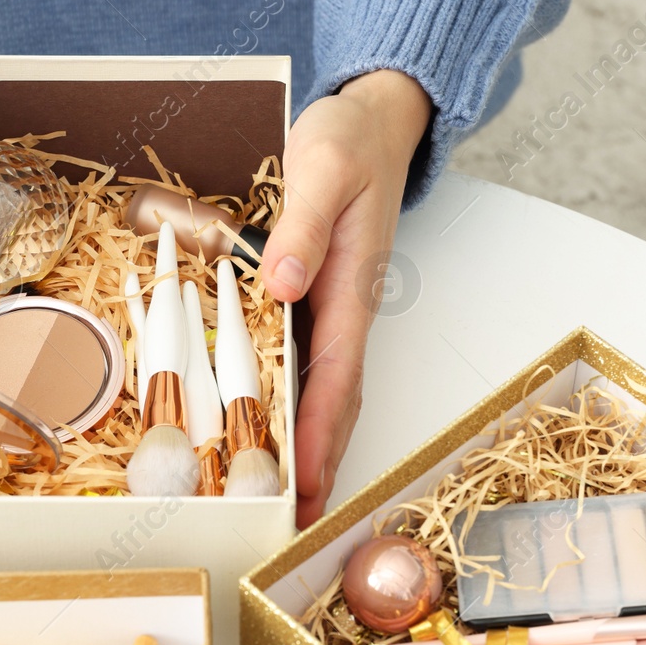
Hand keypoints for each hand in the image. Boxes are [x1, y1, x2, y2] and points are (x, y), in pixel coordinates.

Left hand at [261, 70, 431, 527]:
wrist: (373, 121)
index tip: (304, 481)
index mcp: (349, 289)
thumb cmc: (348, 142)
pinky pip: (309, 369)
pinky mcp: (318, 303)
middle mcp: (346, 311)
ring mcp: (334, 311)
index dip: (319, 434)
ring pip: (325, 393)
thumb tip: (285, 286)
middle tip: (294, 524)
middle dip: (319, 463)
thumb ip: (303, 228)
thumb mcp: (322, 169)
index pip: (337, 378)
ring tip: (286, 504)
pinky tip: (272, 436)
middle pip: (336, 403)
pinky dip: (296, 411)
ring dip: (309, 448)